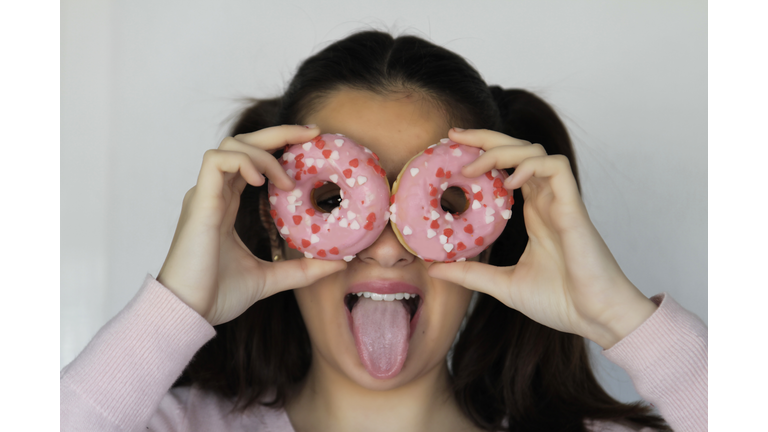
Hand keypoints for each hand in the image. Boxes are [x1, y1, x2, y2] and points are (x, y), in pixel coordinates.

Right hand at [157, 125, 346, 325]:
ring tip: (285, 182)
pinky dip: (242, 161)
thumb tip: (339, 263)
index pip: (252, 159)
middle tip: (313, 133)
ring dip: (263, 154)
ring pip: (231, 145)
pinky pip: (216, 160)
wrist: (189, 312)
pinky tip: (260, 181)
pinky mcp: (199, 202)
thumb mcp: (271, 278)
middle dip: (280, 132)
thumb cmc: (218, 295)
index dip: (279, 145)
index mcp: (226, 204)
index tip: (312, 142)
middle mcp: (214, 193)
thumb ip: (302, 269)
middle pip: (244, 142)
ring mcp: (204, 195)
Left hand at [428, 128, 656, 348]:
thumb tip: (433, 268)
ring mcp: (560, 200)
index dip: (481, 152)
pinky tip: (509, 181)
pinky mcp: (573, 207)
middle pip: (517, 150)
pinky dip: (531, 166)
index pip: (507, 167)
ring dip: (502, 149)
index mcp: (533, 212)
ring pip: (535, 151)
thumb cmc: (560, 301)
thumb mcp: (503, 285)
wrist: (595, 318)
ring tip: (473, 166)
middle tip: (452, 136)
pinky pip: (556, 167)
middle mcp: (545, 200)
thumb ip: (470, 274)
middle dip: (484, 138)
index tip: (451, 148)